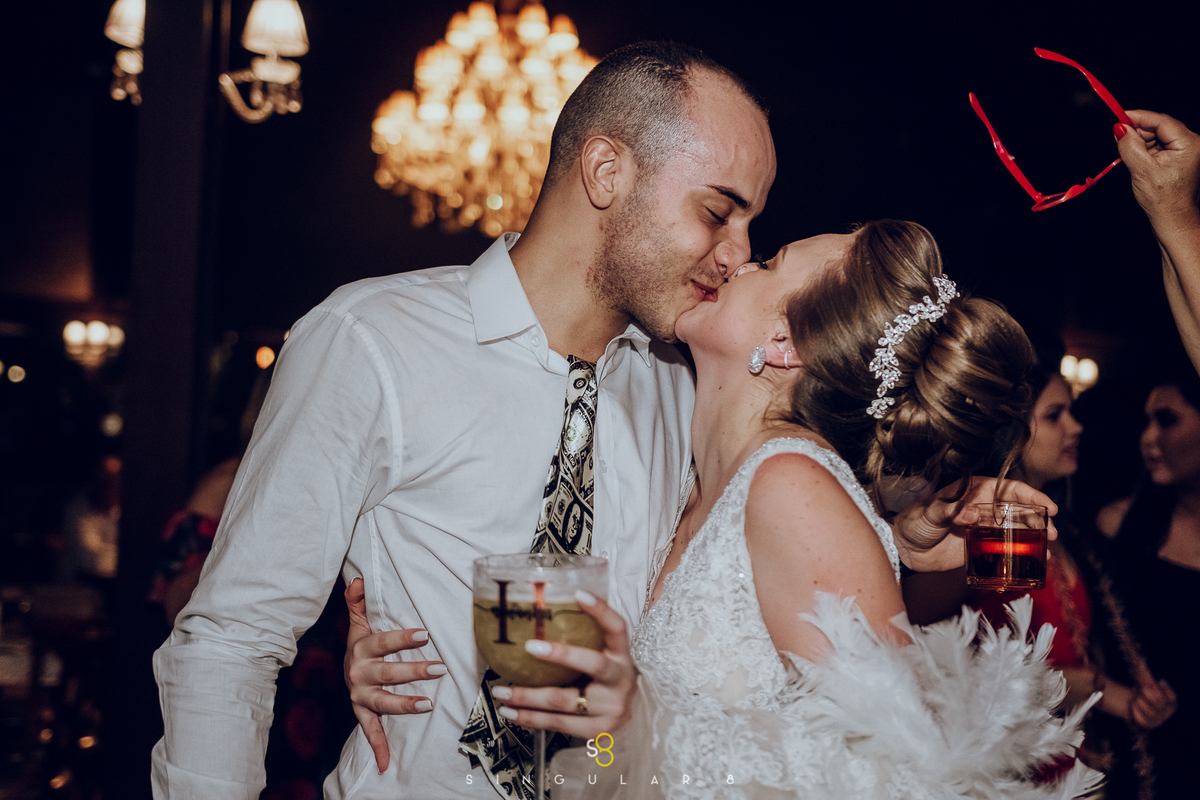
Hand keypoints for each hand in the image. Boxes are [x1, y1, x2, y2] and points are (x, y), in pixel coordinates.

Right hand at [343, 577, 446, 772]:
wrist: (342, 669)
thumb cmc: (361, 642)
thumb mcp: (359, 622)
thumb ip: (359, 602)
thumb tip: (357, 579)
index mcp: (361, 649)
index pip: (384, 642)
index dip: (404, 638)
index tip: (426, 633)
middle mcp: (358, 674)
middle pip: (388, 673)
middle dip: (414, 672)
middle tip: (440, 669)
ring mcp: (360, 696)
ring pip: (383, 702)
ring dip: (404, 705)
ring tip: (427, 706)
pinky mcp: (361, 712)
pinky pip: (369, 731)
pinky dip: (378, 747)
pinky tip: (387, 763)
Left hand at [492, 591, 637, 738]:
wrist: (627, 712)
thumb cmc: (607, 676)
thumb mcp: (605, 654)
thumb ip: (585, 635)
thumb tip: (542, 607)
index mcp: (622, 655)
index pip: (617, 628)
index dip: (601, 610)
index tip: (579, 594)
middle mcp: (621, 680)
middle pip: (592, 665)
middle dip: (560, 655)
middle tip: (530, 646)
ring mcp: (611, 709)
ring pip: (565, 701)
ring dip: (529, 697)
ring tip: (502, 692)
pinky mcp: (598, 731)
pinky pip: (559, 724)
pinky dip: (532, 719)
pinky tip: (513, 713)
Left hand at [891, 477, 1058, 572]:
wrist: (903, 546)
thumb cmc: (914, 520)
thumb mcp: (930, 512)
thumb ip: (949, 510)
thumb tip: (970, 513)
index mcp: (975, 491)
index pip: (1009, 489)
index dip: (1032, 495)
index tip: (1048, 507)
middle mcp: (984, 508)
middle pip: (1019, 510)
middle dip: (1039, 520)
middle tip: (1052, 533)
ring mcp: (984, 528)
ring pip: (1016, 530)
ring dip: (1035, 538)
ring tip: (1048, 550)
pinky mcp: (982, 548)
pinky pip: (1006, 549)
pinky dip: (1021, 555)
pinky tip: (1035, 563)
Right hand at [1116, 110, 1199, 226]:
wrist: (1173, 220)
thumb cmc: (1164, 200)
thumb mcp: (1142, 170)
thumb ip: (1130, 145)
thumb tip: (1120, 128)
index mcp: (1189, 144)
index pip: (1161, 120)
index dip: (1138, 117)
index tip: (1119, 116)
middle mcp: (1191, 144)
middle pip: (1159, 127)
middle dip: (1138, 131)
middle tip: (1118, 138)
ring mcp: (1186, 151)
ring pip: (1158, 136)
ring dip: (1140, 142)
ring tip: (1127, 154)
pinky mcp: (1178, 158)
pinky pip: (1159, 146)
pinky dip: (1145, 149)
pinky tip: (1136, 159)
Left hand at [1129, 678, 1176, 729]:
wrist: (1133, 705)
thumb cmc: (1142, 692)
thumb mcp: (1145, 682)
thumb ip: (1145, 674)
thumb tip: (1141, 663)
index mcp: (1170, 702)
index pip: (1172, 697)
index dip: (1167, 689)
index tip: (1159, 681)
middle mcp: (1166, 712)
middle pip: (1159, 702)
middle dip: (1149, 693)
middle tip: (1142, 688)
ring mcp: (1158, 720)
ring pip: (1150, 711)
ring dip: (1140, 701)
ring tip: (1136, 697)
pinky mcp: (1148, 725)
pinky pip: (1142, 719)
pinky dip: (1136, 710)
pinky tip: (1133, 704)